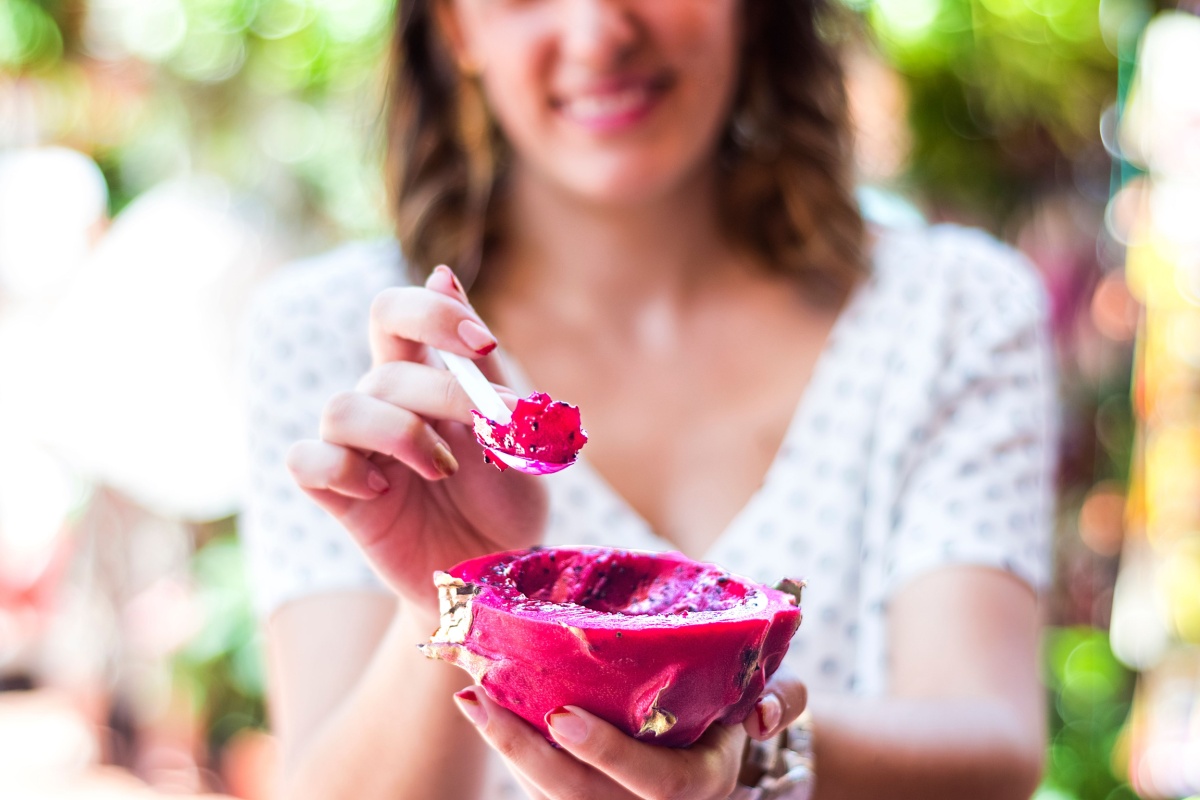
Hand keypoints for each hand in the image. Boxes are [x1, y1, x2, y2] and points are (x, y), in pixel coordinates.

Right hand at [285, 265, 547, 612]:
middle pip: (385, 368)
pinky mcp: (339, 497)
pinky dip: (344, 470)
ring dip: (402, 434)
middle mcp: (382, 405)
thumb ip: (478, 363)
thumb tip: (442, 272)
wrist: (498, 574)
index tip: (483, 347)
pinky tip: (382, 490)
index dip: (430, 314)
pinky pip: (308, 462)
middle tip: (492, 432)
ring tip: (442, 470)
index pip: (395, 313)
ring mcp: (357, 451)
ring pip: (342, 408)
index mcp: (424, 378)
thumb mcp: (511, 428)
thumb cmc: (506, 496)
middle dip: (446, 395)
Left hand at [454, 668, 808, 799]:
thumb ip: (781, 697)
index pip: (653, 784)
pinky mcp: (579, 796)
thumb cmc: (736, 710)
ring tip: (468, 695)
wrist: (720, 742)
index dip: (606, 753)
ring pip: (549, 795)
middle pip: (578, 798)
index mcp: (698, 783)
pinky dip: (509, 745)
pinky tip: (480, 704)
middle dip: (524, 753)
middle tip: (480, 700)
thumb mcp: (767, 700)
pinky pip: (539, 783)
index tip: (561, 714)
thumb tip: (766, 713)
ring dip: (504, 746)